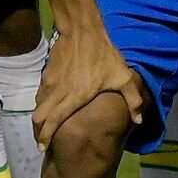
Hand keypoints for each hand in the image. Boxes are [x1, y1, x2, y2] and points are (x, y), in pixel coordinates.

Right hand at [32, 20, 143, 147]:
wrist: (83, 29)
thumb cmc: (104, 55)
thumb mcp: (122, 77)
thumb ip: (132, 99)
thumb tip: (139, 121)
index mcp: (74, 97)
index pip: (53, 121)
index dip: (45, 137)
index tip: (43, 147)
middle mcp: (58, 92)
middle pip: (39, 117)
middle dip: (38, 131)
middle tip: (43, 140)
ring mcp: (50, 82)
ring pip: (38, 106)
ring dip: (41, 117)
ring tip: (47, 125)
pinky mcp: (47, 73)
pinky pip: (41, 94)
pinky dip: (42, 103)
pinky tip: (51, 105)